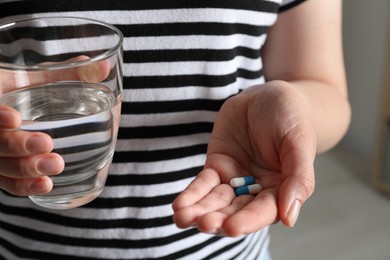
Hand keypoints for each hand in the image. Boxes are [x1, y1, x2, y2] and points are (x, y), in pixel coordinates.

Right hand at [0, 56, 110, 195]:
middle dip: (18, 146)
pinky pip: (7, 182)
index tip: (15, 118)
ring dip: (24, 170)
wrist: (12, 109)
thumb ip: (70, 74)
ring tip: (54, 168)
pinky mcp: (3, 169)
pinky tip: (45, 186)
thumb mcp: (41, 78)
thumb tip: (104, 67)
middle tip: (47, 144)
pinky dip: (24, 186)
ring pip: (0, 167)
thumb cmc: (24, 89)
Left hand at [172, 80, 315, 235]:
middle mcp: (257, 189)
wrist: (268, 95)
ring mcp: (235, 178)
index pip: (264, 211)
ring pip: (216, 201)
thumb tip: (289, 218)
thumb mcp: (299, 143)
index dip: (248, 220)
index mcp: (281, 189)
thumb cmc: (290, 117)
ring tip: (183, 219)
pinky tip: (179, 206)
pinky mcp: (217, 166)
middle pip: (236, 210)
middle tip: (203, 224)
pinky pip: (203, 183)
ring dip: (199, 211)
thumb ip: (298, 178)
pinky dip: (191, 195)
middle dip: (219, 219)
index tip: (232, 228)